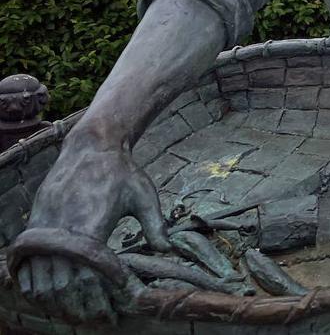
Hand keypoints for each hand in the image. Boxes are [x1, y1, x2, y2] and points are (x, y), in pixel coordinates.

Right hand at [14, 133, 170, 322]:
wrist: (88, 146)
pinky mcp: (34, 228)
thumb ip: (155, 223)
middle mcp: (62, 232)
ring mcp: (44, 231)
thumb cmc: (120, 171)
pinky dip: (36, 289)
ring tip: (79, 314)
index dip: (99, 299)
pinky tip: (54, 298)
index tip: (113, 311)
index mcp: (90, 226)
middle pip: (64, 287)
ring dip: (59, 304)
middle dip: (81, 309)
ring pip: (42, 283)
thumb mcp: (143, 194)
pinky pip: (27, 269)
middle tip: (99, 320)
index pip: (90, 277)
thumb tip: (168, 250)